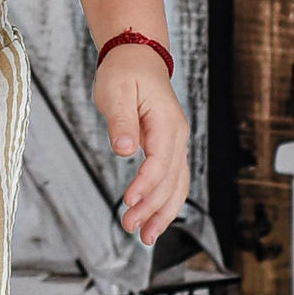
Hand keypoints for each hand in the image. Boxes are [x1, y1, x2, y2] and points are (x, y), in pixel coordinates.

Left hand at [95, 45, 189, 243]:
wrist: (138, 58)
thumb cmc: (126, 72)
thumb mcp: (116, 91)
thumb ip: (121, 121)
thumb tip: (125, 149)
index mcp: (167, 122)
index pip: (160, 161)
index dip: (146, 184)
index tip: (129, 201)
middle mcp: (177, 136)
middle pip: (171, 180)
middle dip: (152, 207)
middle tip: (131, 228)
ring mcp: (175, 143)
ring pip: (177, 185)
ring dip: (163, 212)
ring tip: (146, 236)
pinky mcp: (167, 148)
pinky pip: (173, 180)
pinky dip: (165, 201)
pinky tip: (154, 218)